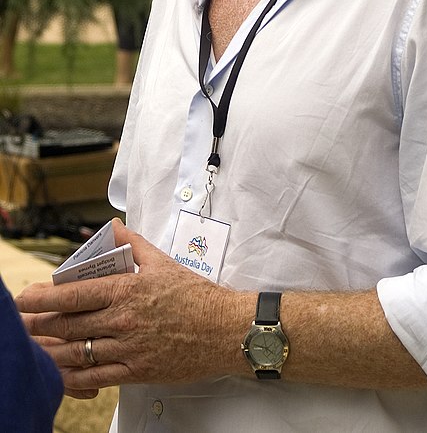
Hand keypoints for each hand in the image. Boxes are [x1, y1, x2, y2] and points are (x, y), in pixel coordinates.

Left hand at [16, 219, 248, 394]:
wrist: (224, 330)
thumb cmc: (196, 296)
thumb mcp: (163, 262)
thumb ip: (133, 244)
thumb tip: (113, 226)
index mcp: (127, 291)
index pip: (75, 294)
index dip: (45, 297)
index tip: (27, 297)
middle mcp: (123, 321)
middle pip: (70, 324)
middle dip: (41, 324)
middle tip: (25, 323)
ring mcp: (129, 348)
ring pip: (78, 353)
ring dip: (52, 351)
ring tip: (38, 347)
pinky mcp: (137, 371)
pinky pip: (97, 377)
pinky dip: (76, 377)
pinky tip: (64, 373)